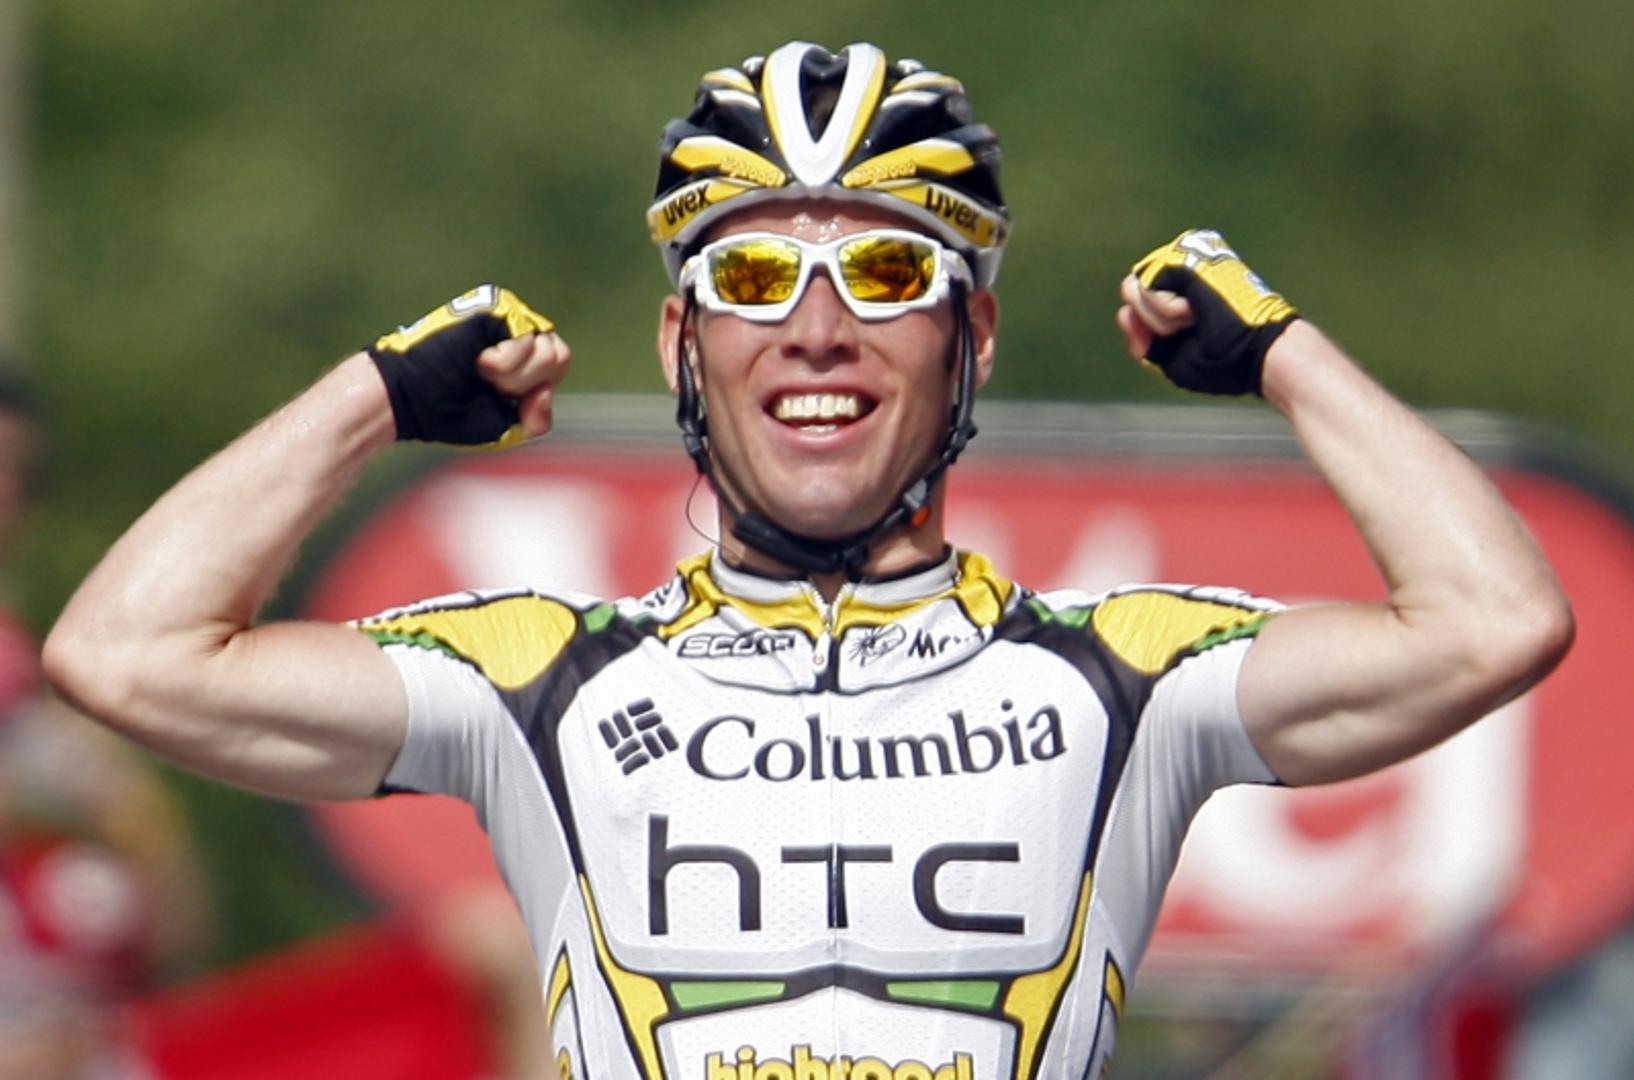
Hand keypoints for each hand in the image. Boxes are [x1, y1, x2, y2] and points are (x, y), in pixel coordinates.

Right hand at [369, 285, 569, 447]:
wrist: (411, 399)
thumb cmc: (450, 412)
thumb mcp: (505, 427)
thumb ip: (538, 419)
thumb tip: (547, 391)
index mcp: (523, 354)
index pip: (558, 367)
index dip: (534, 394)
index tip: (499, 398)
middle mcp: (517, 330)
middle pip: (560, 357)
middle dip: (527, 384)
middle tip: (490, 384)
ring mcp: (507, 315)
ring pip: (548, 350)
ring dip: (514, 376)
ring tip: (480, 371)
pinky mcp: (494, 306)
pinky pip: (527, 340)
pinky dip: (505, 364)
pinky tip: (477, 360)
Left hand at [1116, 229, 1296, 395]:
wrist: (1257, 353)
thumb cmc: (1224, 360)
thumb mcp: (1170, 356)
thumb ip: (1141, 337)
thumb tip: (1123, 311)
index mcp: (1181, 285)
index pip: (1136, 302)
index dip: (1151, 330)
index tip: (1187, 338)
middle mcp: (1181, 264)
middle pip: (1131, 293)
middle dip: (1154, 323)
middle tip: (1193, 327)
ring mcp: (1184, 256)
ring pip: (1136, 291)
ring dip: (1161, 319)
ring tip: (1197, 318)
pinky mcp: (1187, 254)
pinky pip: (1147, 288)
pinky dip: (1166, 311)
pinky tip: (1196, 310)